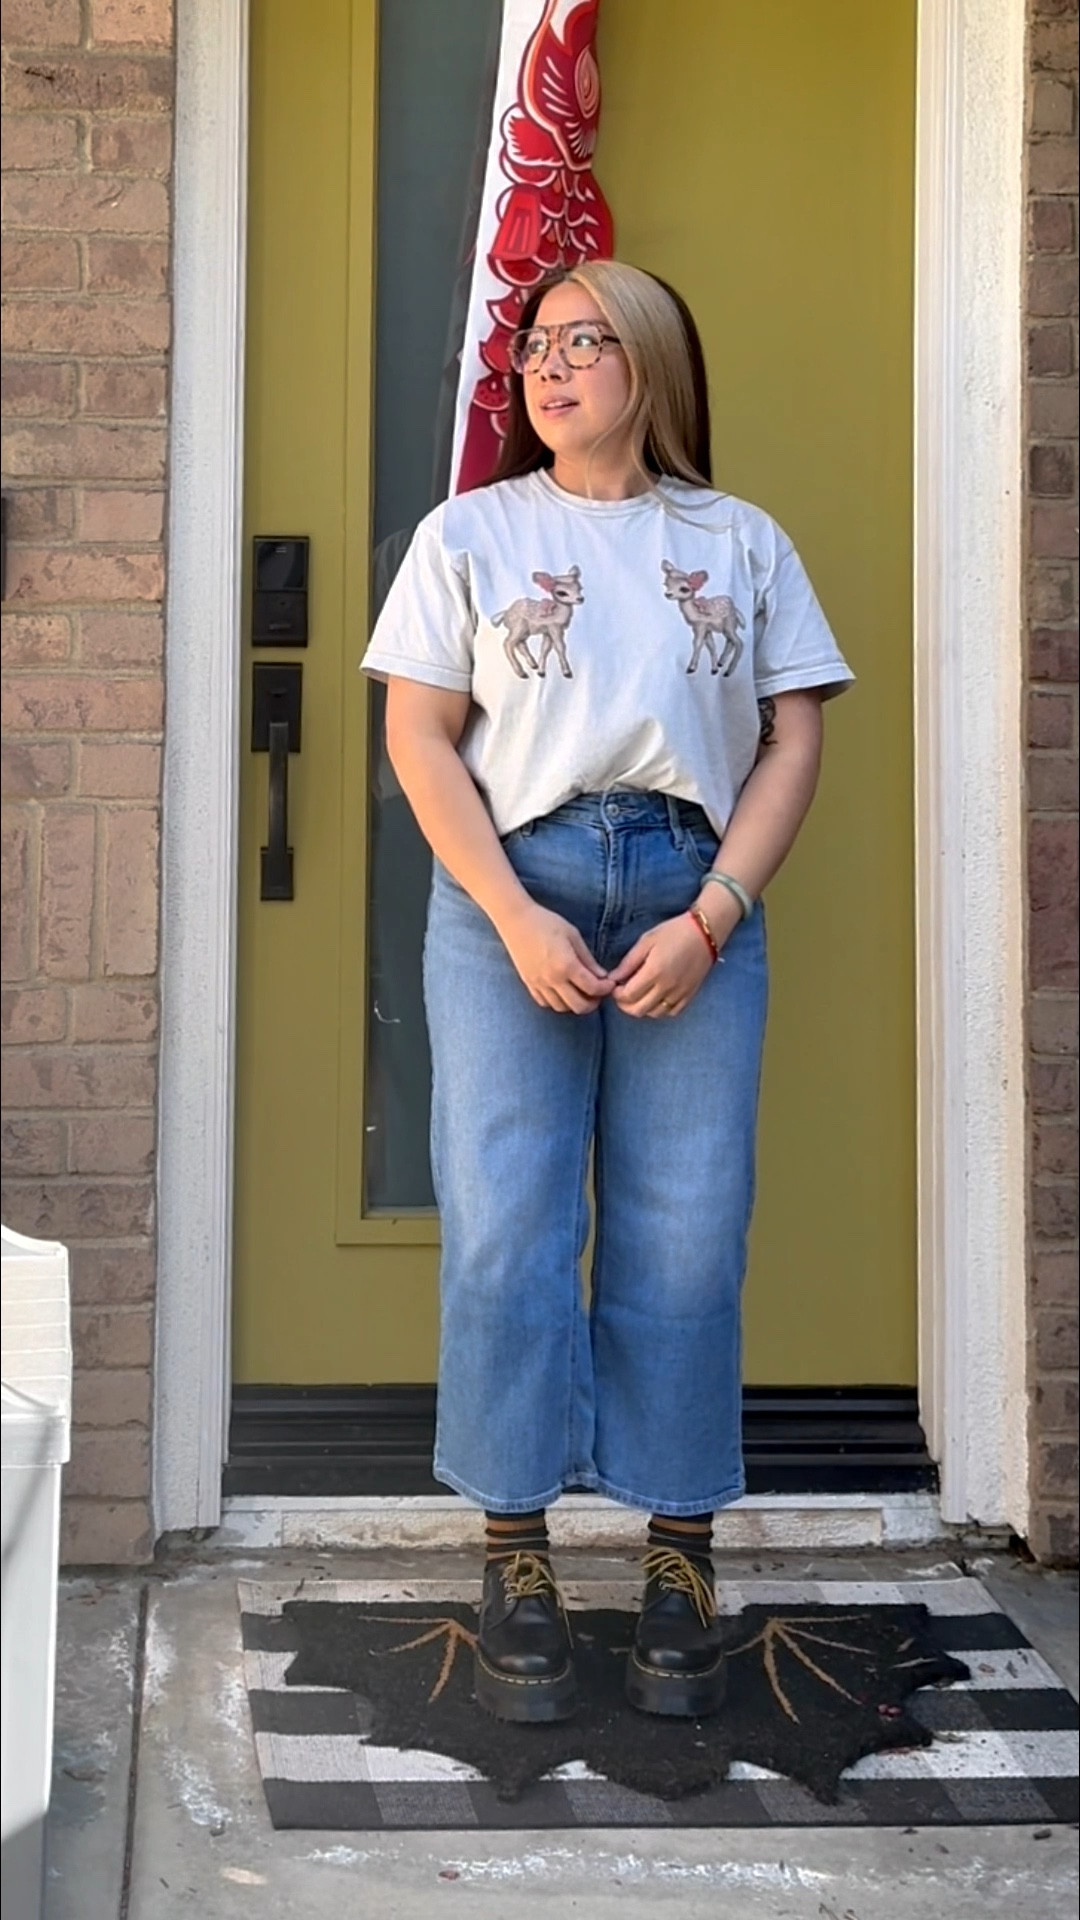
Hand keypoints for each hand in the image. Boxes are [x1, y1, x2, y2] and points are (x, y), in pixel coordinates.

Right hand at [499, 900, 611, 1013]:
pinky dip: (557, 1002)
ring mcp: (538, 983)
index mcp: (566, 965)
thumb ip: (588, 959)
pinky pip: (545, 1003)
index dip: (605, 989)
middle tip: (598, 992)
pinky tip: (562, 991)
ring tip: (580, 991)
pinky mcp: (528, 983)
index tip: (610, 984)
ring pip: (562, 1008)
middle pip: (579, 1006)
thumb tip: (602, 976)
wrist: (515, 920)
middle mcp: (552, 979)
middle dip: (593, 1002)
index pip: (592, 988)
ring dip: (575, 1003)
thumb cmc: (546, 922)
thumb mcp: (573, 935)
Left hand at [611, 896, 734, 1017]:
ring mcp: (680, 993)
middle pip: (639, 1009)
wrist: (705, 933)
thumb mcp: (646, 941)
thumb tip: (613, 978)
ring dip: (642, 1008)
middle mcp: (667, 987)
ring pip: (654, 1013)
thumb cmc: (673, 932)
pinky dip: (660, 1009)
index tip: (615, 986)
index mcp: (654, 971)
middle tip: (623, 994)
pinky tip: (656, 998)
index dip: (617, 994)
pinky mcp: (690, 995)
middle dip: (625, 1005)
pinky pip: (672, 1012)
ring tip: (639, 995)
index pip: (628, 995)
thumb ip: (628, 962)